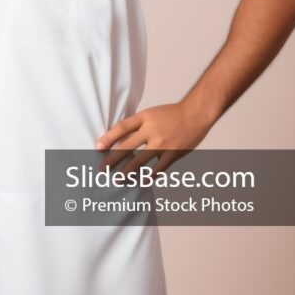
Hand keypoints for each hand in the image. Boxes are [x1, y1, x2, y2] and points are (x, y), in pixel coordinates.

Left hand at [94, 101, 213, 176]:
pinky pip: (157, 169)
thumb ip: (138, 125)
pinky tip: (140, 181)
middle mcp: (152, 130)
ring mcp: (162, 143)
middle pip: (127, 147)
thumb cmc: (172, 114)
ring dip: (127, 172)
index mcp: (145, 118)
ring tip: (118, 179)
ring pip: (140, 161)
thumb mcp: (152, 113)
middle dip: (112, 159)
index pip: (122, 128)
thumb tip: (120, 138)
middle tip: (102, 168)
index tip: (98, 147)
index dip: (108, 138)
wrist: (196, 114)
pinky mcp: (173, 154)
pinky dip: (148, 176)